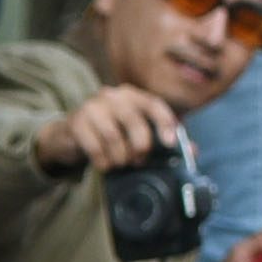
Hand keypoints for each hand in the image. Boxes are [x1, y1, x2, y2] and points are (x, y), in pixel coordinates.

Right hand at [34, 83, 186, 174]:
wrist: (69, 135)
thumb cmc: (109, 133)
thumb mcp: (134, 133)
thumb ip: (162, 140)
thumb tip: (192, 151)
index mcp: (132, 95)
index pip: (154, 104)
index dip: (164, 123)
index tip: (170, 143)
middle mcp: (113, 96)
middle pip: (134, 121)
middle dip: (140, 146)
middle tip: (138, 160)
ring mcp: (93, 107)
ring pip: (113, 136)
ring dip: (120, 157)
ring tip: (120, 164)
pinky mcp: (76, 122)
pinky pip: (94, 146)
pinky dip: (103, 161)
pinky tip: (104, 165)